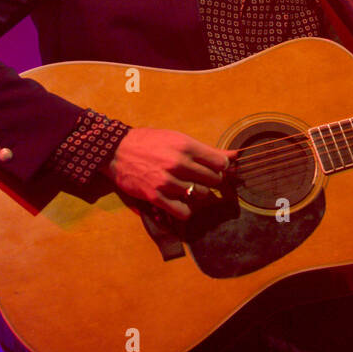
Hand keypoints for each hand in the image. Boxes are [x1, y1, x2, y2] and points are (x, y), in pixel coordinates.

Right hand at [101, 127, 235, 220]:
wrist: (116, 151)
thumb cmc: (150, 142)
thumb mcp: (178, 139)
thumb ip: (207, 150)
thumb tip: (236, 155)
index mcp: (185, 146)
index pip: (220, 163)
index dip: (222, 167)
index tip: (216, 168)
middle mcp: (178, 163)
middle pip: (213, 180)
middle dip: (212, 181)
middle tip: (202, 178)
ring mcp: (167, 181)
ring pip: (200, 195)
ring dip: (199, 194)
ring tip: (189, 187)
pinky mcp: (155, 196)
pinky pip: (183, 211)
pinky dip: (186, 210)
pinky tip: (181, 201)